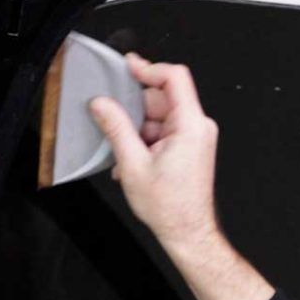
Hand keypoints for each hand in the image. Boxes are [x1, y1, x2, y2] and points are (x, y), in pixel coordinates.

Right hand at [89, 54, 219, 248]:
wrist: (188, 232)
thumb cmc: (170, 207)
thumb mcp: (133, 164)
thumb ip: (116, 127)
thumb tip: (101, 104)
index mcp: (191, 126)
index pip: (174, 77)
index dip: (149, 68)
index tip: (128, 68)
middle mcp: (198, 128)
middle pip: (162, 97)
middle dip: (136, 109)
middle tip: (117, 123)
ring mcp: (195, 139)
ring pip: (159, 116)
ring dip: (138, 130)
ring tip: (127, 154)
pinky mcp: (190, 149)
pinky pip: (164, 132)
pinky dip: (145, 141)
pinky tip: (134, 160)